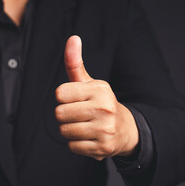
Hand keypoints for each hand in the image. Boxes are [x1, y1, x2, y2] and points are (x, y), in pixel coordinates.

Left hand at [55, 36, 138, 160]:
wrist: (125, 129)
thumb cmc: (99, 103)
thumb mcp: (89, 83)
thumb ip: (75, 63)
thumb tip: (73, 38)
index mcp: (99, 89)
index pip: (60, 93)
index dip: (64, 97)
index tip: (75, 99)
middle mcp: (104, 107)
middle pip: (59, 113)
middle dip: (65, 115)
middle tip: (80, 114)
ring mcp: (104, 129)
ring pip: (64, 131)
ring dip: (70, 130)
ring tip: (85, 126)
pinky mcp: (103, 147)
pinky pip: (72, 146)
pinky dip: (77, 144)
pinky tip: (89, 137)